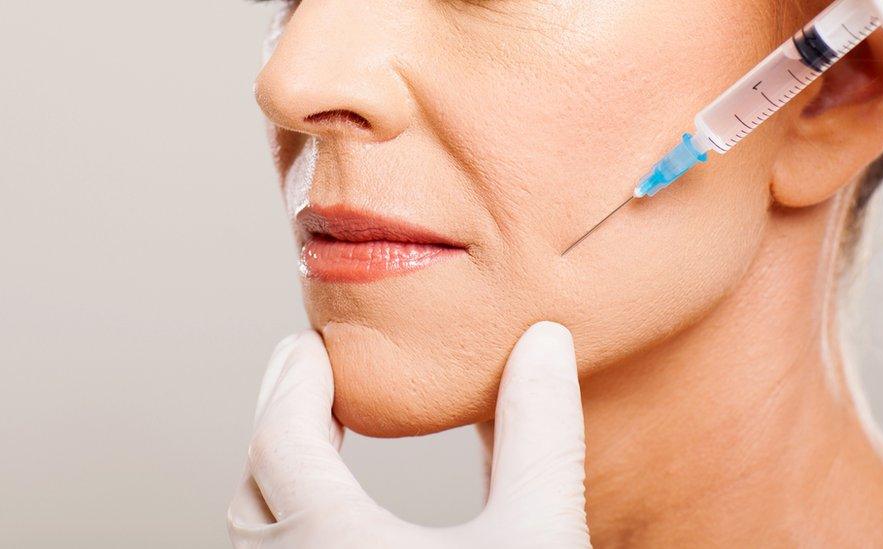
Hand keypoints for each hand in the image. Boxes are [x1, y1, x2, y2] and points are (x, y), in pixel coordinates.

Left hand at [227, 322, 590, 547]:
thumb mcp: (538, 530)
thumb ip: (539, 434)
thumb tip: (545, 342)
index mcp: (332, 541)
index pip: (280, 441)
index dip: (295, 383)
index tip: (315, 347)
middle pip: (255, 488)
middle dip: (278, 422)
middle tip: (306, 381)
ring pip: (260, 534)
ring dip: (280, 479)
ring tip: (318, 443)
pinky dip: (293, 523)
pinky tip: (342, 524)